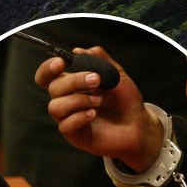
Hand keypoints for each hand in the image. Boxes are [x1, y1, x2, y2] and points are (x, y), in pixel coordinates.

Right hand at [33, 46, 163, 171]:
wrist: (140, 124)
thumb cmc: (125, 100)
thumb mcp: (116, 74)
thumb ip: (99, 60)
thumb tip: (78, 50)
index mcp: (72, 85)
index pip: (47, 76)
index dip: (47, 69)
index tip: (60, 63)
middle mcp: (67, 100)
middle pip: (53, 88)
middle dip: (74, 81)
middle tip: (97, 80)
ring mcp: (69, 118)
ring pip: (55, 107)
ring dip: (78, 100)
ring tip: (99, 101)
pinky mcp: (75, 135)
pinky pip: (65, 126)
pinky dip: (79, 117)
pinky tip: (93, 114)